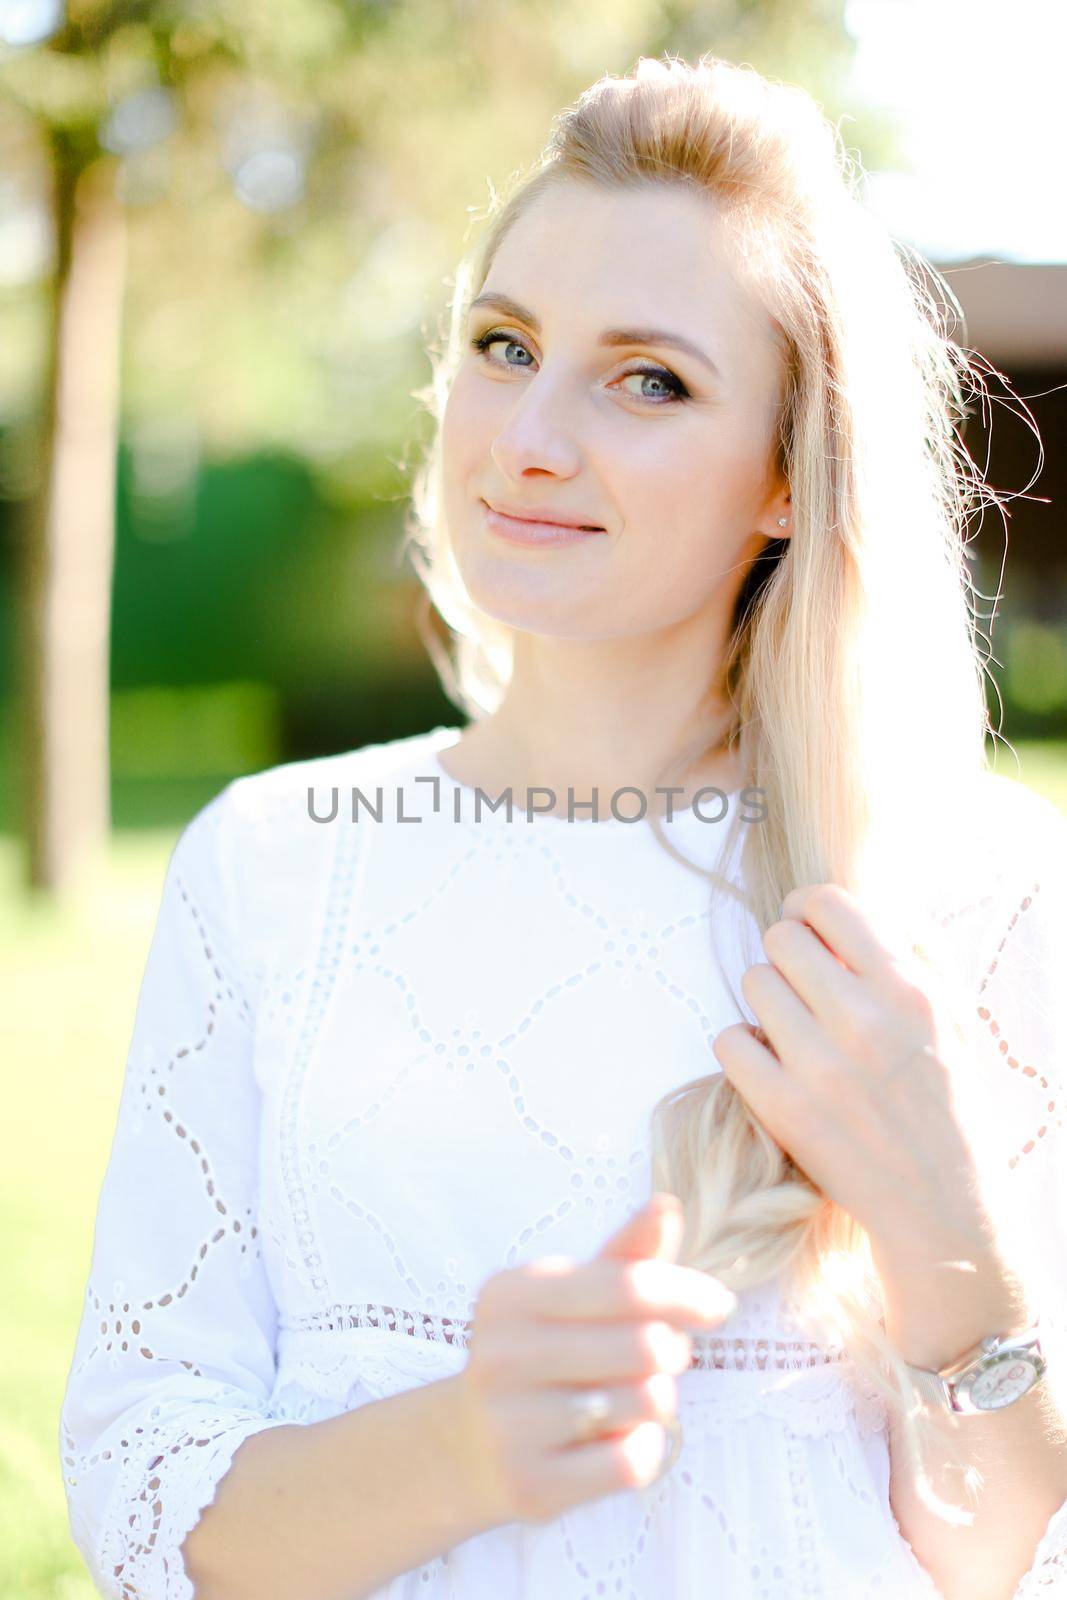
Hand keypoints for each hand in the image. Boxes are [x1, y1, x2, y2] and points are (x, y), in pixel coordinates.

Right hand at [455, 1191, 736, 1525]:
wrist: (470, 1445)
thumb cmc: (542, 1352)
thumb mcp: (571, 1295)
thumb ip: (625, 1255)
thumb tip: (668, 1204)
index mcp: (511, 1294)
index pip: (628, 1284)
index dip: (687, 1293)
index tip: (720, 1305)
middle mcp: (502, 1355)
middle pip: (645, 1346)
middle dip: (671, 1350)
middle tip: (664, 1355)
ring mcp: (512, 1423)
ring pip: (645, 1403)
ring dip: (658, 1399)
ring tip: (629, 1395)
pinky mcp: (533, 1484)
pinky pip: (632, 1461)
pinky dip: (645, 1447)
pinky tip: (621, 1436)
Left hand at [712, 881, 994, 1263]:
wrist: (942, 1204)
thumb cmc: (949, 1103)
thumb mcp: (956, 1016)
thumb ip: (916, 952)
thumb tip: (864, 907)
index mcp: (908, 990)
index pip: (826, 902)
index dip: (809, 910)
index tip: (810, 931)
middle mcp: (862, 1021)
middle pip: (780, 938)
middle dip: (788, 956)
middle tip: (804, 987)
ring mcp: (819, 1066)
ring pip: (753, 983)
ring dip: (768, 1001)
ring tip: (795, 1030)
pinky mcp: (782, 1109)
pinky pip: (728, 1040)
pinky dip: (744, 1049)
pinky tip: (772, 1063)